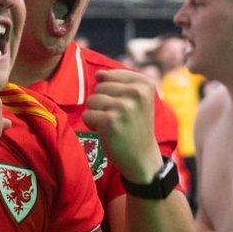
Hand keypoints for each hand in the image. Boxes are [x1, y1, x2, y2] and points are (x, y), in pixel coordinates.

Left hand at [82, 69, 162, 183]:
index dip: (110, 93)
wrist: (142, 157)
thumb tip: (98, 74)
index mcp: (145, 84)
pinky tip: (107, 132)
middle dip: (103, 103)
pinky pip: (87, 115)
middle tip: (119, 118)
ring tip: (113, 124)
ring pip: (91, 100)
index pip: (109, 76)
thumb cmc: (134, 126)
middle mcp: (136, 93)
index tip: (125, 107)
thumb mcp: (136, 99)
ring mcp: (124, 106)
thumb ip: (118, 82)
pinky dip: (92, 125)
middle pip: (99, 87)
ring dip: (97, 114)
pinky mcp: (110, 121)